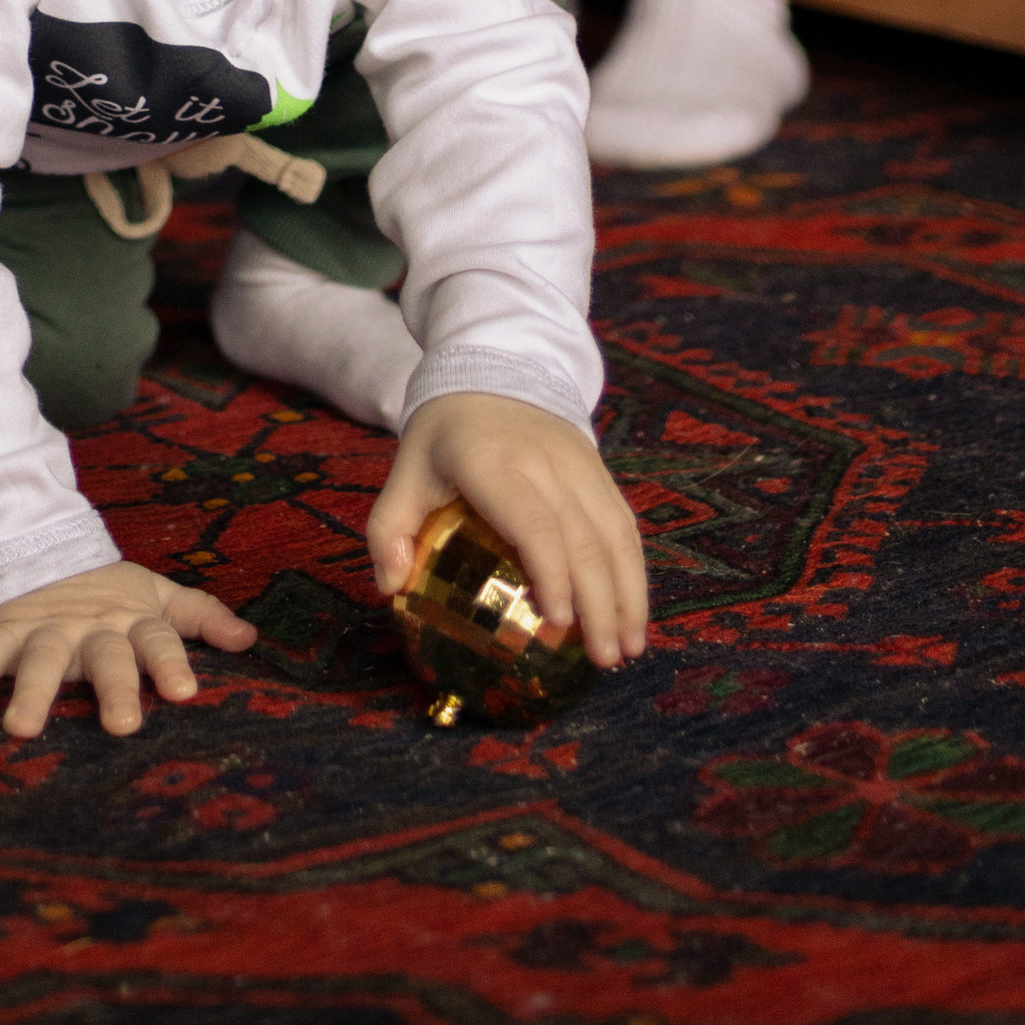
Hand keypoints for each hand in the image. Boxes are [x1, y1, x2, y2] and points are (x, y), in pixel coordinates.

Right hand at [0, 559, 256, 740]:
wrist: (38, 548)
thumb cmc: (107, 592)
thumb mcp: (155, 597)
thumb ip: (201, 617)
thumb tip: (251, 640)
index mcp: (131, 620)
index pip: (159, 639)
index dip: (172, 663)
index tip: (187, 693)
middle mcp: (89, 628)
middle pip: (105, 657)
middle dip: (114, 689)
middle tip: (122, 727)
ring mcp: (42, 631)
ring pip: (39, 662)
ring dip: (30, 693)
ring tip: (19, 728)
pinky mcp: (1, 634)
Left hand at [369, 392, 647, 670]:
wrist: (492, 364)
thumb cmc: (445, 433)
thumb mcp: (406, 469)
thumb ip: (389, 528)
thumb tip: (391, 588)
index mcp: (493, 464)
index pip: (533, 523)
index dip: (551, 572)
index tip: (559, 621)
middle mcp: (545, 463)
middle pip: (583, 538)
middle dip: (599, 603)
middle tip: (603, 660)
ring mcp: (579, 463)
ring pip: (614, 533)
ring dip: (628, 594)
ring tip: (628, 648)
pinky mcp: (598, 466)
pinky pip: (623, 522)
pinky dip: (634, 569)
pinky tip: (633, 611)